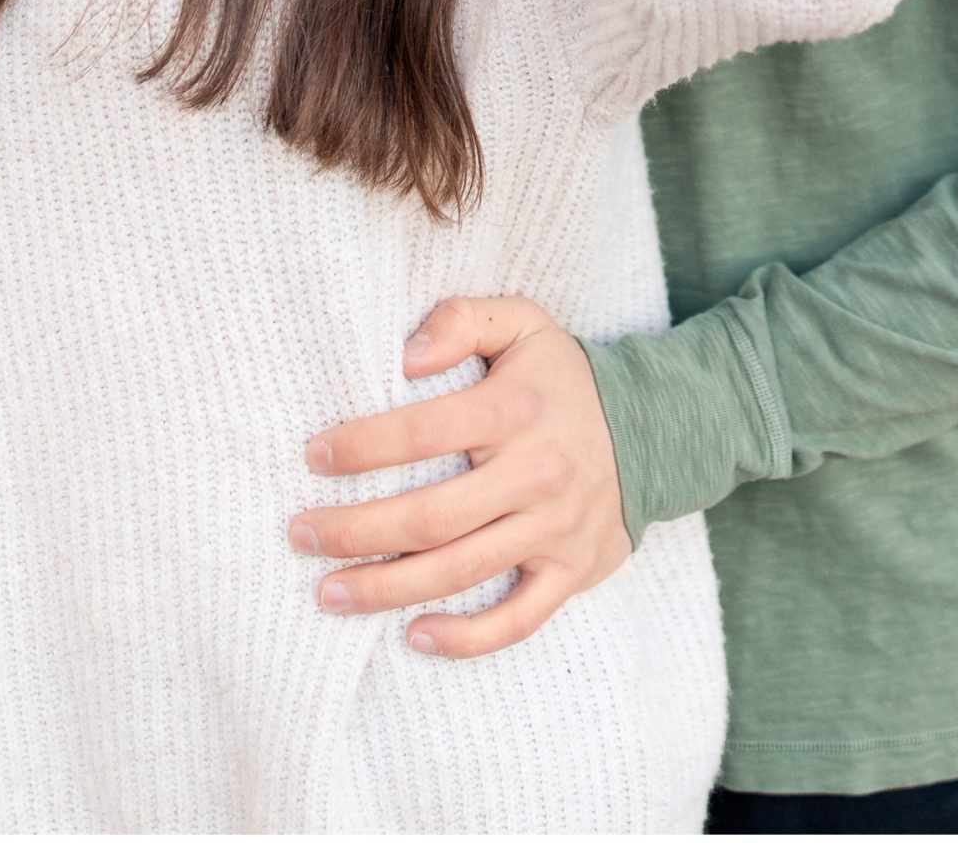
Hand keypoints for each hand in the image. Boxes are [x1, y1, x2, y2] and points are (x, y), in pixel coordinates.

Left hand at [288, 296, 630, 658]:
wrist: (655, 428)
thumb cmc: (563, 378)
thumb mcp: (523, 323)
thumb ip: (462, 319)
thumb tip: (405, 355)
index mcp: (516, 408)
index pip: (425, 430)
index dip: (362, 446)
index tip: (314, 457)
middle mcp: (536, 472)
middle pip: (431, 516)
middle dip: (355, 531)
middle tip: (301, 533)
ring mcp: (555, 529)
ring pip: (460, 572)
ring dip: (386, 589)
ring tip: (328, 592)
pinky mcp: (570, 572)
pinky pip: (517, 620)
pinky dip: (466, 638)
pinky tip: (414, 636)